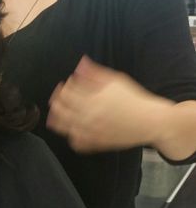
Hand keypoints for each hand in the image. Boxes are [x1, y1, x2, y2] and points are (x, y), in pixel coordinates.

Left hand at [47, 56, 171, 152]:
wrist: (150, 121)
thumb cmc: (134, 99)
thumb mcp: (116, 80)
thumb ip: (95, 73)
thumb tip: (80, 64)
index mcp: (93, 99)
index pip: (66, 93)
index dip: (62, 88)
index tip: (64, 85)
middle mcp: (89, 116)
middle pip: (61, 110)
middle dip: (57, 102)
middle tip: (58, 98)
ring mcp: (92, 131)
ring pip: (64, 127)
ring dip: (57, 119)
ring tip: (57, 114)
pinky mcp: (97, 143)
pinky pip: (76, 143)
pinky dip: (71, 137)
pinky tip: (72, 130)